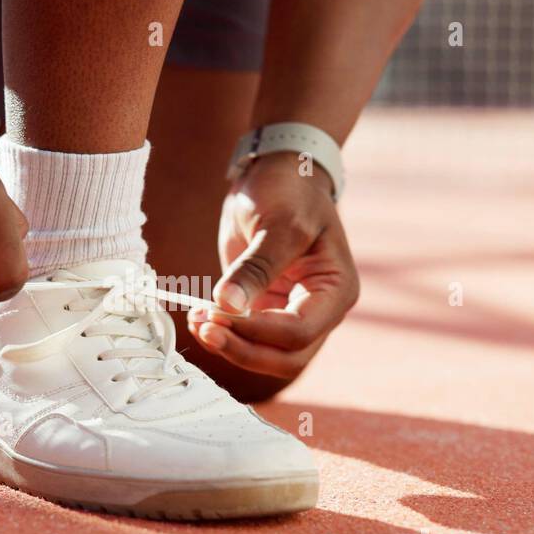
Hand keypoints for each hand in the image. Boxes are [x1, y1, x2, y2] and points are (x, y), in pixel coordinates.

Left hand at [188, 152, 358, 378]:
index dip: (257, 331)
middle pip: (286, 358)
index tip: (217, 313)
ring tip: (197, 323)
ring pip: (266, 356)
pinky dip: (225, 334)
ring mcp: (294, 314)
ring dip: (231, 347)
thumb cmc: (290, 191)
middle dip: (243, 350)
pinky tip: (199, 317)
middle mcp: (320, 311)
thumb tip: (227, 305)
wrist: (280, 175)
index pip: (298, 331)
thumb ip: (255, 268)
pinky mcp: (267, 311)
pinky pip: (248, 338)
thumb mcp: (277, 223)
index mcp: (336, 291)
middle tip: (205, 329)